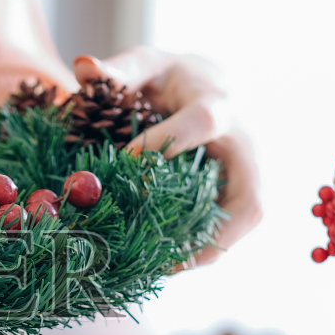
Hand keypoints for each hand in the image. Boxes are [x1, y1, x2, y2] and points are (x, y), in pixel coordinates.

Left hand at [73, 49, 260, 264]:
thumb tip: (84, 66)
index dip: (166, 143)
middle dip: (212, 229)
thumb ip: (118, 69)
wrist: (213, 83)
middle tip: (166, 257)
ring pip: (246, 218)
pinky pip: (233, 226)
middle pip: (249, 194)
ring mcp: (250, 171)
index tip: (125, 163)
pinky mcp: (243, 191)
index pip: (202, 122)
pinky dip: (204, 247)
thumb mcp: (147, 64)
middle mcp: (245, 142)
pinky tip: (167, 263)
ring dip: (209, 248)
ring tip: (163, 270)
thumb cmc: (173, 77)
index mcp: (219, 103)